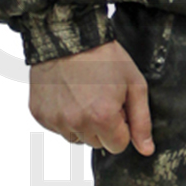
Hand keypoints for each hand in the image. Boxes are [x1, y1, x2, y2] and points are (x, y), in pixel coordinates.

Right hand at [29, 41, 154, 155]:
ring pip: (76, 137)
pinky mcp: (39, 114)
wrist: (67, 35)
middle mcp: (77, 123)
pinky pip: (58, 127)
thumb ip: (141, 121)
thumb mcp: (134, 84)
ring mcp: (55, 120)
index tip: (116, 105)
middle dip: (102, 126)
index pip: (118, 146)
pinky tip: (67, 94)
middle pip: (97, 143)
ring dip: (82, 123)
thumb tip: (146, 150)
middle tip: (99, 96)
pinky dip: (63, 116)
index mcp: (102, 118)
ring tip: (82, 94)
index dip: (121, 126)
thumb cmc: (104, 56)